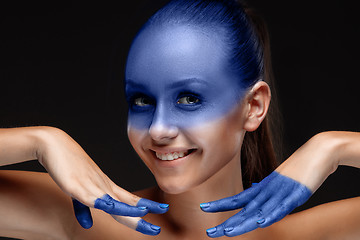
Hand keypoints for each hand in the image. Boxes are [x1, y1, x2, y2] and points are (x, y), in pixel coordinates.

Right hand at [35, 127, 167, 234]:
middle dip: (141, 216)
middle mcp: (103, 187)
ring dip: (128, 210)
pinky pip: (93, 197)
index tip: (159, 210)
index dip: (144, 207)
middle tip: (157, 229)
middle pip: (126, 204)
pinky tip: (111, 208)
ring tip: (144, 215)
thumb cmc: (67, 165)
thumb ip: (82, 209)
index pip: (129, 199)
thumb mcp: (76, 191)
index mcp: (105, 187)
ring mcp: (92, 186)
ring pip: (113, 202)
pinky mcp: (78, 186)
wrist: (54, 145)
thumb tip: (87, 225)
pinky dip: (104, 204)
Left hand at [200, 132, 340, 236]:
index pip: (239, 198)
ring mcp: (282, 192)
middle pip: (245, 209)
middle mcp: (269, 190)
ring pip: (260, 210)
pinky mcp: (297, 193)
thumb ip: (267, 188)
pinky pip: (282, 207)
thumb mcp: (281, 179)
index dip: (222, 204)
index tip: (204, 207)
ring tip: (228, 231)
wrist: (320, 150)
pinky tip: (261, 222)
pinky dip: (271, 214)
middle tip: (209, 232)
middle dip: (227, 222)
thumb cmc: (300, 165)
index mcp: (264, 187)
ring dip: (244, 222)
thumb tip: (254, 190)